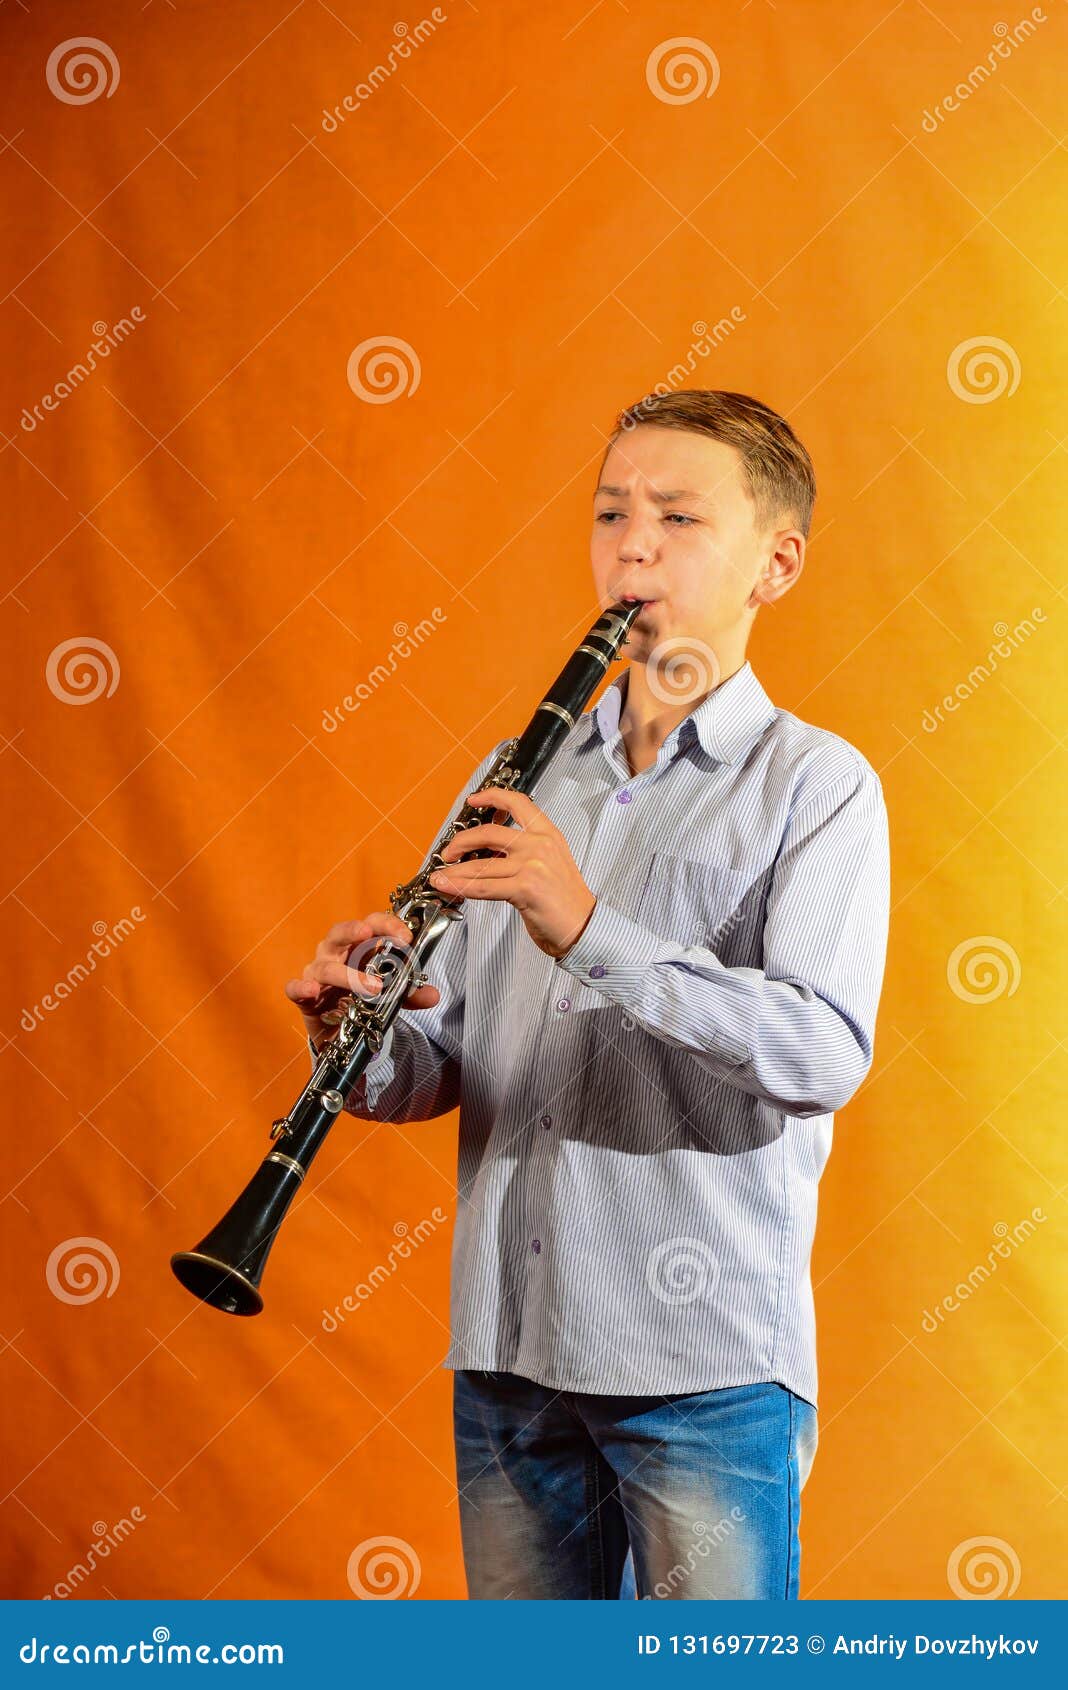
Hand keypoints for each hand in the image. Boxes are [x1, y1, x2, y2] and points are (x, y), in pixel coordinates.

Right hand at [285, 914, 439, 1050]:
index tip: (406, 937)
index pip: (372, 924)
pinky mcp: (304, 995)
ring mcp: (318, 972)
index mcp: (358, 946)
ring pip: (326, 966)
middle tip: (369, 934)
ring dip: (347, 975)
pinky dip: (301, 987)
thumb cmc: (362, 998)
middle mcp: (336, 953)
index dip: (387, 925)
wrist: (339, 1029)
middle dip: (355, 930)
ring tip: (371, 988)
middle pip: (341, 932)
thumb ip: (409, 993)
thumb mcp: (390, 996)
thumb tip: (433, 995)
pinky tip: (310, 990)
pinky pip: (296, 988)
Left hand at [427, 788, 595, 959]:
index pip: (517, 803)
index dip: (491, 797)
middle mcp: (540, 845)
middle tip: (449, 851)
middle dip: (461, 841)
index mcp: (548, 834)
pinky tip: (449, 885)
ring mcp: (532, 865)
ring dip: (454, 870)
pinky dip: (461, 886)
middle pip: (489, 832)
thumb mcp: (551, 863)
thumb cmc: (567, 900)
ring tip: (441, 875)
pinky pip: (483, 886)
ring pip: (480, 864)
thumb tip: (488, 852)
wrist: (584, 926)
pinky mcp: (525, 888)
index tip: (474, 800)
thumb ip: (524, 852)